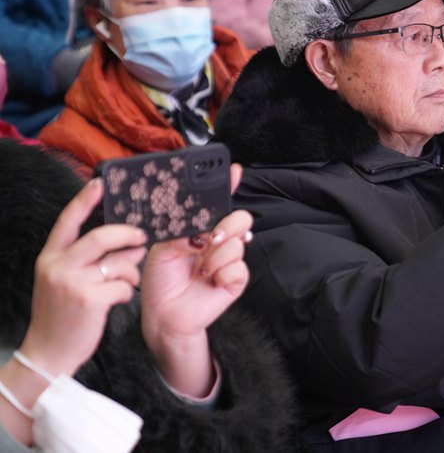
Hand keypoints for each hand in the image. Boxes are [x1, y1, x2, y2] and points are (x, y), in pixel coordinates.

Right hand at [19, 179, 146, 376]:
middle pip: (101, 236)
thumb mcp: (63, 281)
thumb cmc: (62, 315)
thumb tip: (129, 243)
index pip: (67, 221)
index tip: (100, 183)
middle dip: (127, 234)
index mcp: (50, 258)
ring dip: (131, 270)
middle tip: (142, 237)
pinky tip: (119, 299)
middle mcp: (57, 266)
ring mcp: (72, 283)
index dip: (84, 201)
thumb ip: (88, 260)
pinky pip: (122, 285)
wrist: (48, 353)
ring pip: (118, 262)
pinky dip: (127, 291)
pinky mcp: (89, 300)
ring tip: (128, 279)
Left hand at [140, 164, 253, 397]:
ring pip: (237, 242)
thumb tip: (205, 233)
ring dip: (215, 257)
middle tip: (211, 238)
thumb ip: (182, 233)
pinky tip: (210, 280)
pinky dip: (221, 273)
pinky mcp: (236, 279)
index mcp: (200, 230)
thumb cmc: (161, 282)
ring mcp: (229, 260)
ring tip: (200, 269)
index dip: (227, 185)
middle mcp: (218, 241)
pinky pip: (238, 267)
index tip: (231, 170)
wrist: (164, 315)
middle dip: (228, 224)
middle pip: (240, 218)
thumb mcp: (162, 249)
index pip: (218, 203)